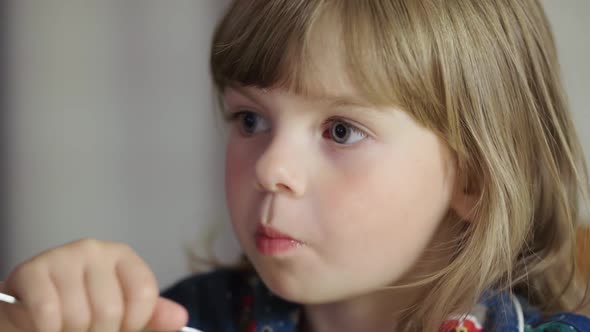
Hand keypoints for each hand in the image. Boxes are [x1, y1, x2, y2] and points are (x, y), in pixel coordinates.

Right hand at [0, 238, 187, 331]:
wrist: (31, 304)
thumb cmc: (82, 304)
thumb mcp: (121, 309)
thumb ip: (152, 315)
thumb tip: (181, 319)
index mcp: (123, 256)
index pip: (144, 293)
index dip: (134, 322)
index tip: (123, 327)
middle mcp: (95, 249)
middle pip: (110, 311)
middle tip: (88, 328)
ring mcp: (63, 256)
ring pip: (79, 316)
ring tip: (67, 325)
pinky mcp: (33, 270)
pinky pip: (48, 314)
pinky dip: (49, 329)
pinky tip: (48, 324)